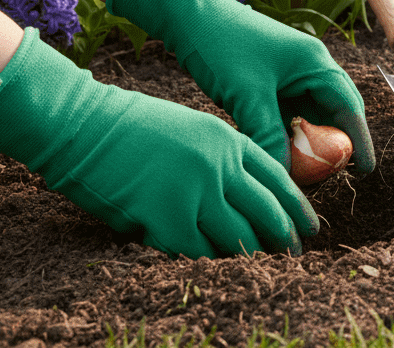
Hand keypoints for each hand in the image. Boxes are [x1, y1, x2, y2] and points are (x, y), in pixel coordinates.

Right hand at [0, 29, 316, 257]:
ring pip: (237, 237)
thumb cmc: (132, 127)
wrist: (85, 126)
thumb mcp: (192, 128)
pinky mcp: (167, 219)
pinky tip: (212, 265)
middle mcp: (219, 166)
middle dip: (284, 237)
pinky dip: (206, 260)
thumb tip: (244, 196)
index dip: (297, 206)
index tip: (308, 225)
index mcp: (228, 140)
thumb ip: (222, 157)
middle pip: (267, 211)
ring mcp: (195, 193)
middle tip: (293, 255)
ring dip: (248, 255)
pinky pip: (198, 251)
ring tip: (256, 268)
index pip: (278, 178)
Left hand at [107, 0, 374, 173]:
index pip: (349, 106)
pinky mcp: (269, 82)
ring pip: (309, 116)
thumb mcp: (247, 97)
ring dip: (308, 142)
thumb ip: (270, 137)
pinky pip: (288, 114)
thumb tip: (286, 178)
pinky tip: (279, 154)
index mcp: (314, 63)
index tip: (366, 170)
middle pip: (334, 112)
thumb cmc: (222, 47)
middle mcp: (308, 68)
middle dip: (335, 145)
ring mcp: (289, 75)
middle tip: (331, 178)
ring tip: (306, 174)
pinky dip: (287, 135)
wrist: (188, 16)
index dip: (359, 140)